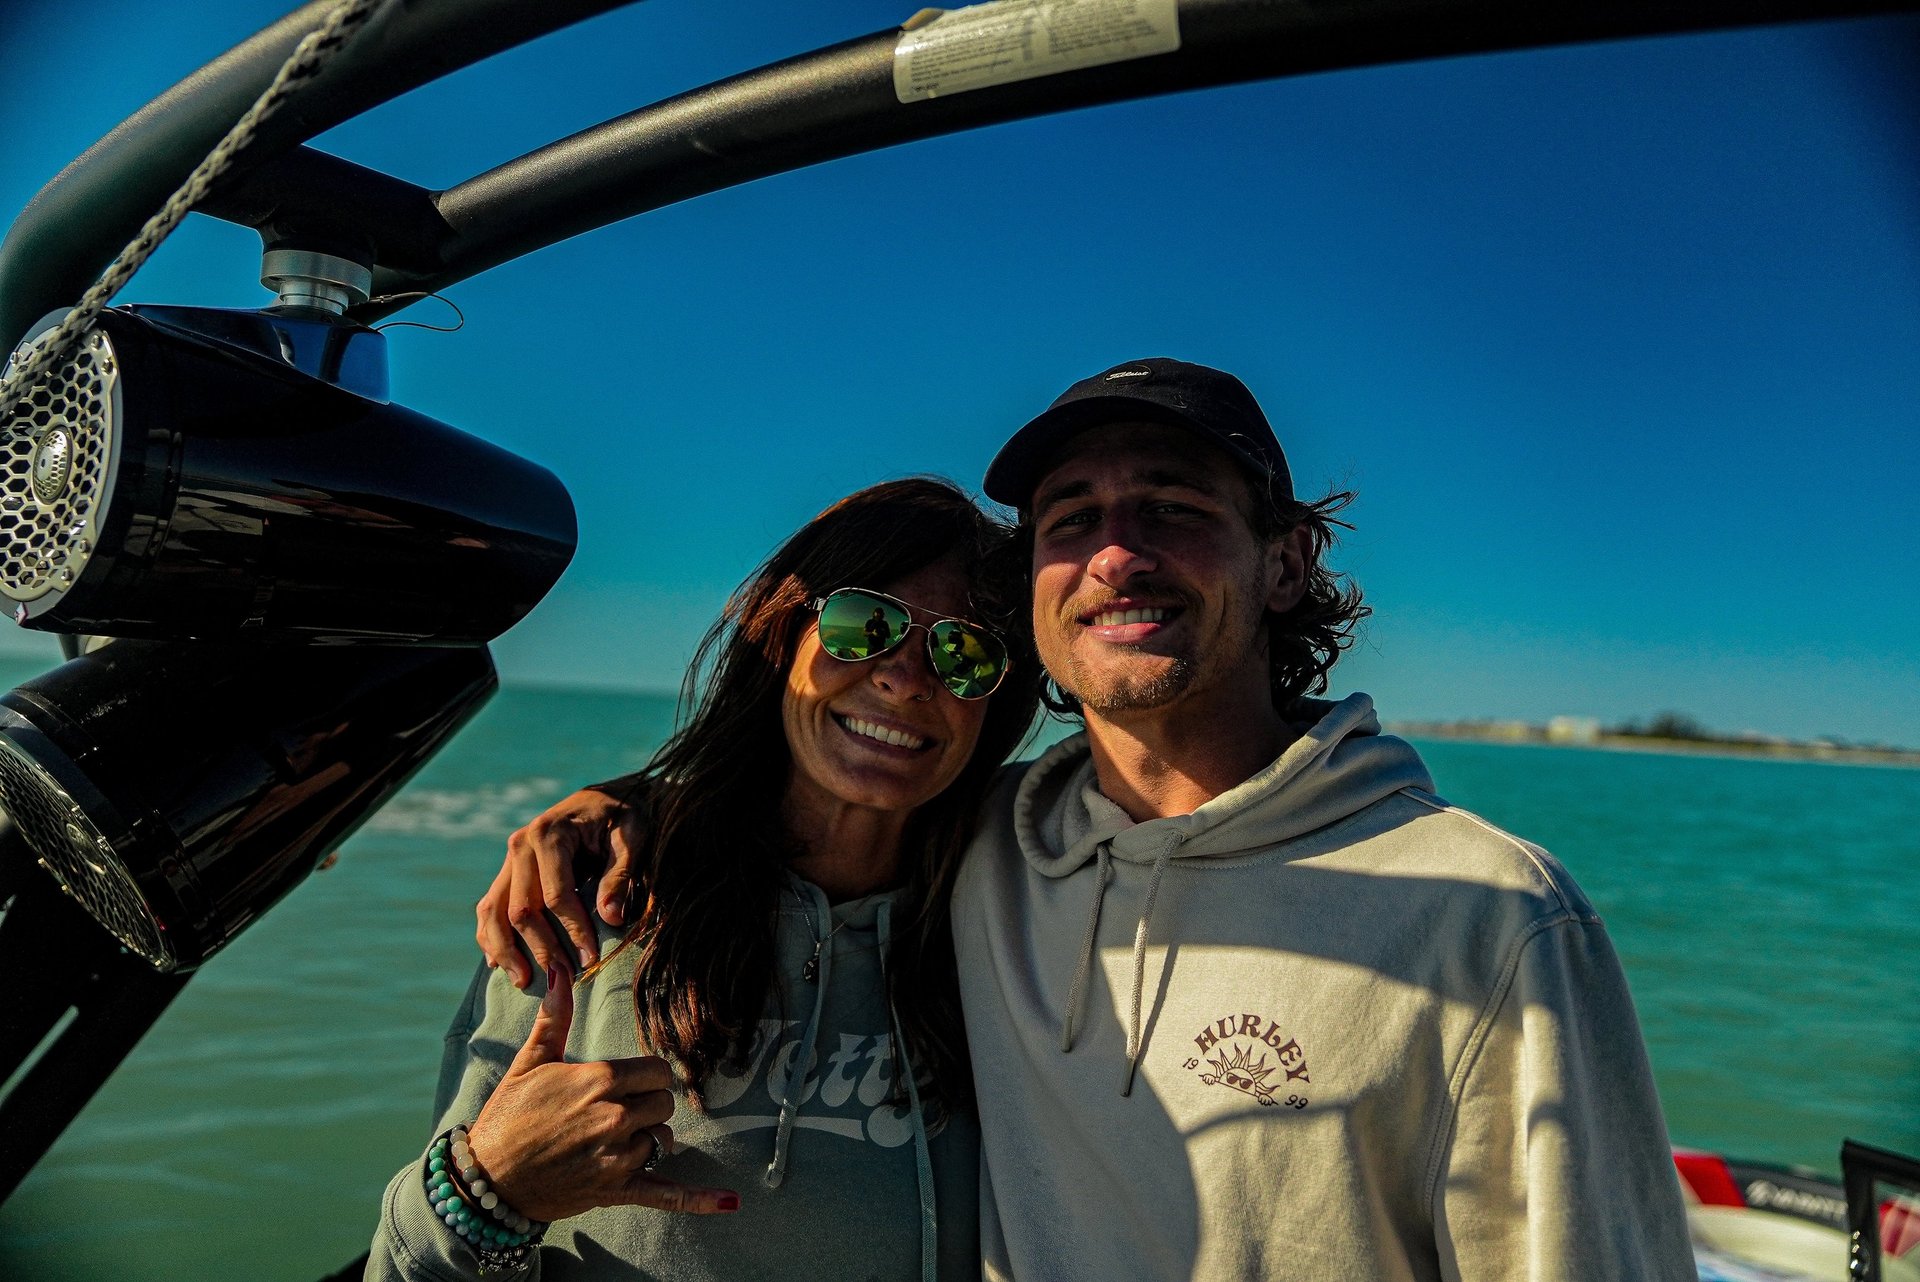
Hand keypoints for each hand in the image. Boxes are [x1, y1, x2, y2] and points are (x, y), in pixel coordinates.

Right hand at [465, 963, 740, 1222]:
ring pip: (661, 1138)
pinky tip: (731, 1201)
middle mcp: (613, 1117)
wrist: (486, 1179)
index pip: (656, 1071)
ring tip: (608, 1141)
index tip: (627, 1082)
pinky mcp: (615, 1189)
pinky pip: (666, 1194)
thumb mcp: (529, 1062)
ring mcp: (616, 1157)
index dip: (645, 1077)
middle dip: (646, 1105)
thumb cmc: (507, 1116)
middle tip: (614, 1111)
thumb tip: (560, 969)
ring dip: (645, 1139)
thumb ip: (556, 1017)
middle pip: (663, 1102)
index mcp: (598, 1081)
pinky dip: (699, 1199)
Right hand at [477, 788, 639, 986]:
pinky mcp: (508, 871)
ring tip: (524, 981)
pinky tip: (499, 964)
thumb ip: (620, 875)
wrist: (607, 798)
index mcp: (549, 833)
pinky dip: (490, 937)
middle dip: (543, 948)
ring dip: (506, 950)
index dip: (574, 931)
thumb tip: (610, 917)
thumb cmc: (624, 817)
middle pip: (521, 909)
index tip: (591, 959)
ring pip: (494, 912)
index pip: (556, 895)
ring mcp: (509, 859)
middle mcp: (520, 845)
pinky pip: (490, 908)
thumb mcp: (633, 837)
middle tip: (564, 980)